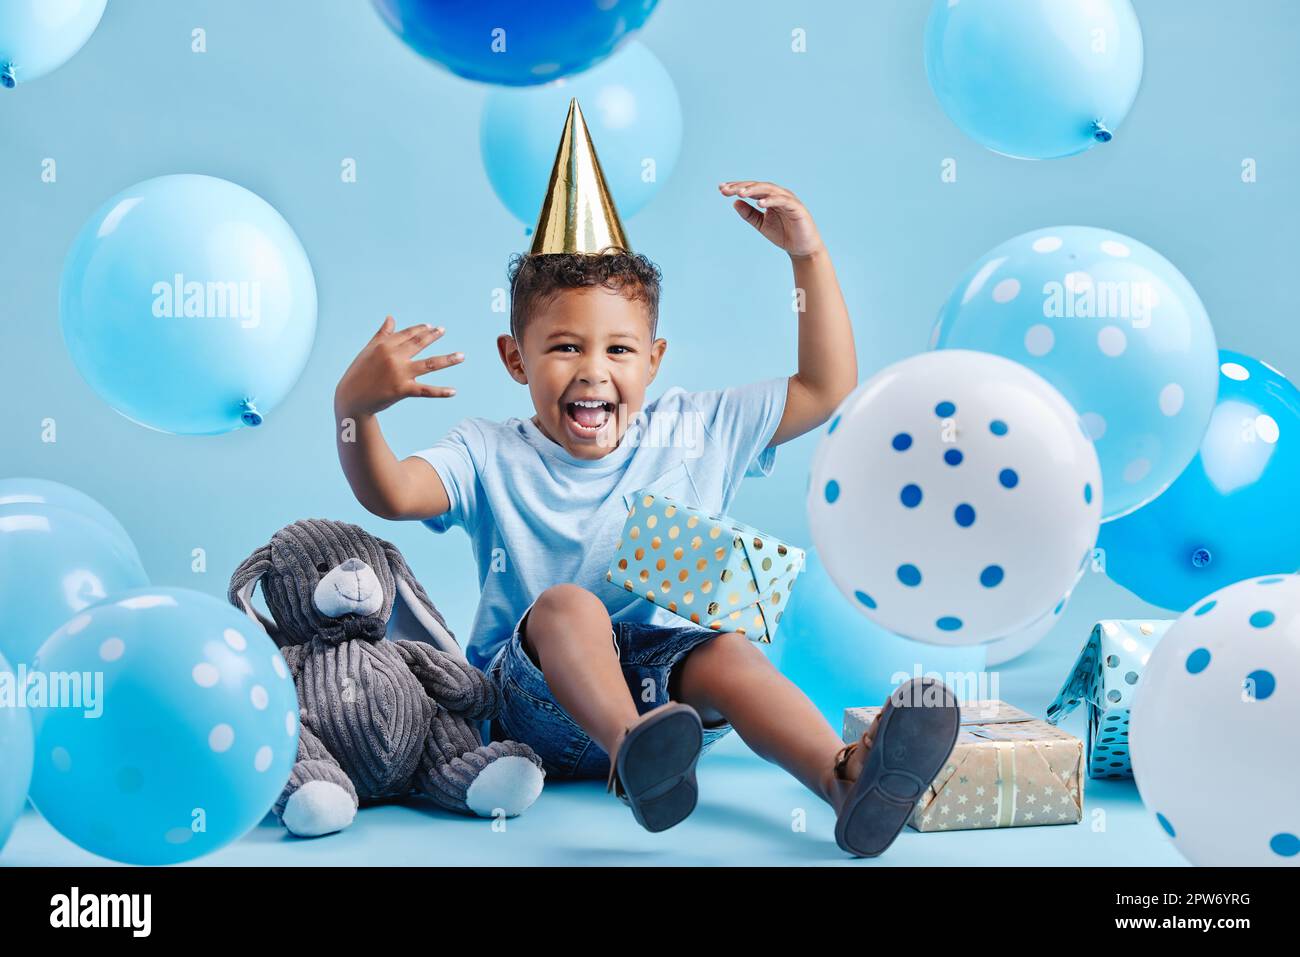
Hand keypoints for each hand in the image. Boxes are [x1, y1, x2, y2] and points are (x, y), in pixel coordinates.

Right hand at [334, 316, 463, 417]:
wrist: (352, 398)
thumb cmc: (359, 373)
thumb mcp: (369, 351)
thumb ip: (382, 334)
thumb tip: (391, 317)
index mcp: (384, 345)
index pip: (407, 334)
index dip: (420, 330)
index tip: (431, 327)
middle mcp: (393, 356)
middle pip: (419, 344)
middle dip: (433, 336)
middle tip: (443, 330)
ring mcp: (399, 373)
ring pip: (429, 364)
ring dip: (448, 360)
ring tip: (462, 356)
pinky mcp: (402, 390)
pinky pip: (425, 390)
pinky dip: (440, 391)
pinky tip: (453, 391)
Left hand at [720, 181, 823, 258]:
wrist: (802, 249)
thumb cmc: (783, 234)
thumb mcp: (761, 224)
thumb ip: (749, 214)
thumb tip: (735, 203)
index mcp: (769, 197)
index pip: (751, 188)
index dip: (736, 187)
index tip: (721, 189)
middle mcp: (778, 194)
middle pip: (758, 186)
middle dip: (742, 187)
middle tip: (727, 190)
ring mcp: (788, 199)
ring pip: (769, 189)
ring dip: (754, 190)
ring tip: (740, 193)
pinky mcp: (796, 207)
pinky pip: (782, 201)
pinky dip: (771, 200)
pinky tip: (759, 203)